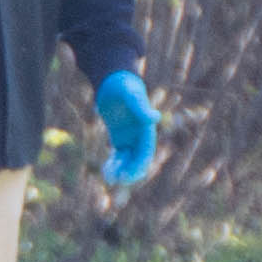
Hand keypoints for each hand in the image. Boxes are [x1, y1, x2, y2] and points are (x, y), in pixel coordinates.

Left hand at [93, 69, 162, 191]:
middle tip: (115, 179)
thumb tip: (155, 117)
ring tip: (108, 177)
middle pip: (138, 161)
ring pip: (128, 162)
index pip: (145, 153)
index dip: (137, 166)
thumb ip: (141, 107)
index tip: (125, 175)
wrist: (114, 82)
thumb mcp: (132, 95)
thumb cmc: (124, 86)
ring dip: (120, 171)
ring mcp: (130, 139)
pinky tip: (106, 171)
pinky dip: (114, 165)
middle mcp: (140, 136)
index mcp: (146, 129)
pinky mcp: (120, 139)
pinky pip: (119, 157)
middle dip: (129, 172)